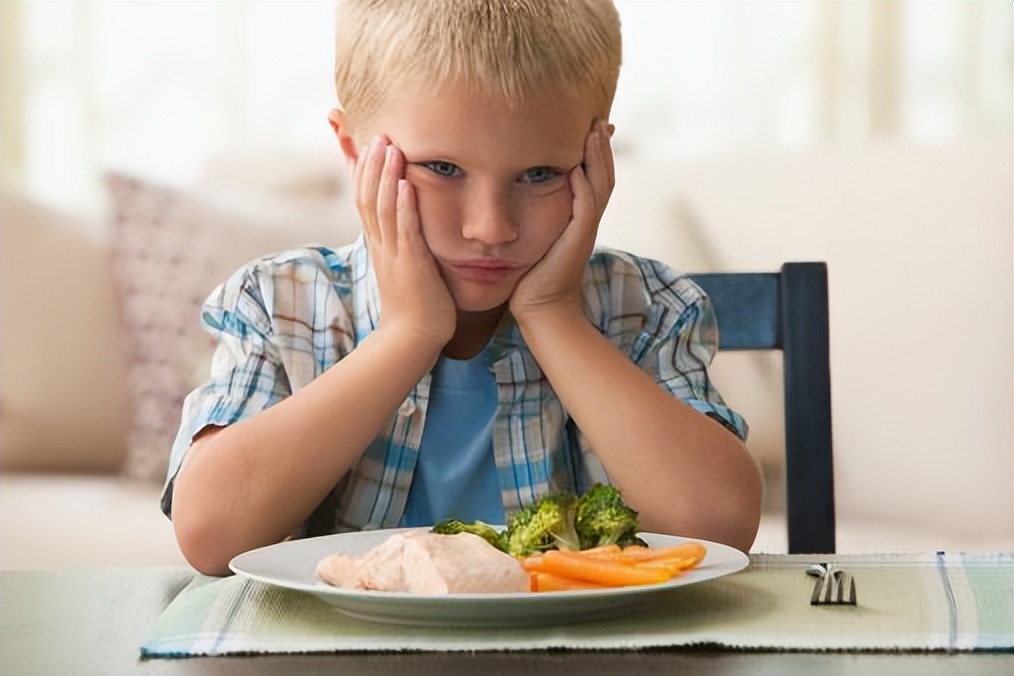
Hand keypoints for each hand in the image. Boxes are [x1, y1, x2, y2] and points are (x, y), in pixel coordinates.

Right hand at [354, 136, 455, 350]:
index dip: (361, 171)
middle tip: (376, 132)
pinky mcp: (411, 266)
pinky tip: (406, 185)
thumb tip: (408, 224)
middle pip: (367, 197)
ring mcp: (394, 255)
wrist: (412, 340)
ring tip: (389, 146)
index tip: (363, 142)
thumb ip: (406, 242)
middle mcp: (382, 245)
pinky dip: (404, 207)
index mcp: (380, 244)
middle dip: (370, 164)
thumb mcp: (406, 266)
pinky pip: (405, 231)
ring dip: (385, 176)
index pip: (365, 200)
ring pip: (383, 208)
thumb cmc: (416, 305)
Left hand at [509, 120, 614, 322]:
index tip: (590, 126)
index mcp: (577, 218)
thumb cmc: (530, 277)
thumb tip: (512, 193)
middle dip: (601, 147)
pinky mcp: (577, 242)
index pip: (591, 176)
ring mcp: (584, 231)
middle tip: (600, 119)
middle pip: (602, 175)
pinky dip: (584, 188)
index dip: (593, 152)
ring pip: (600, 187)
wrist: (540, 310)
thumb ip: (529, 214)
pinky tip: (577, 168)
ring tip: (595, 132)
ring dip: (598, 159)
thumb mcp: (532, 237)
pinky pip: (586, 210)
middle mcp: (585, 221)